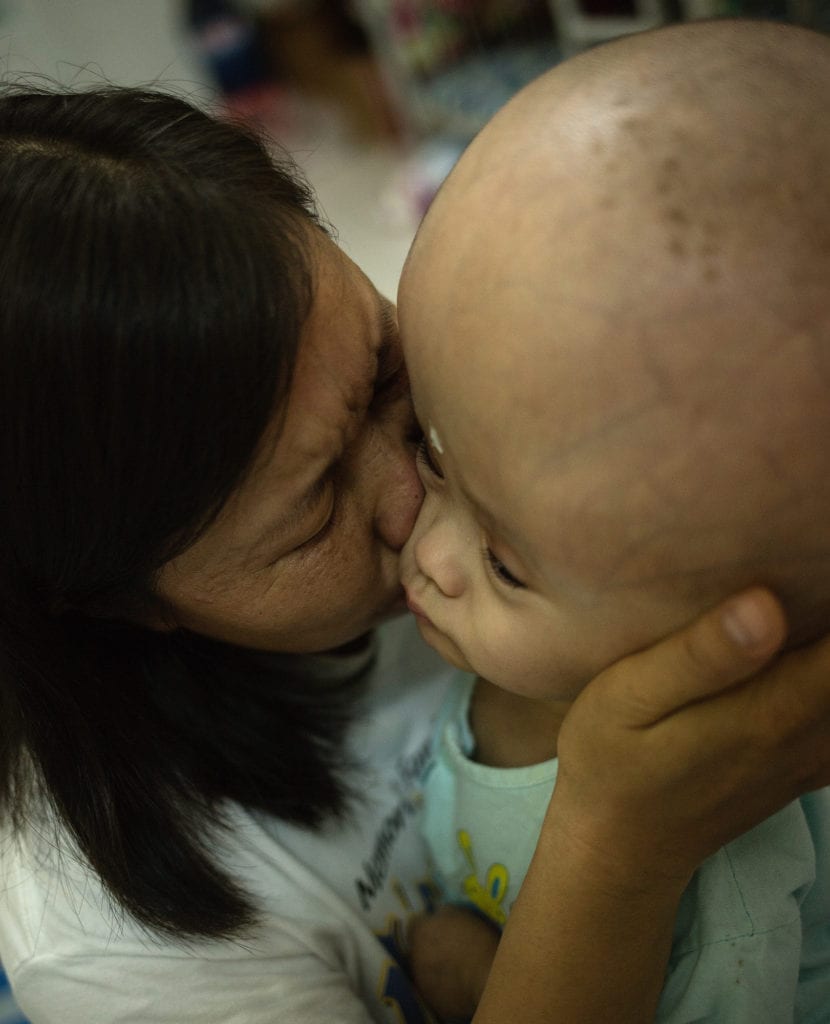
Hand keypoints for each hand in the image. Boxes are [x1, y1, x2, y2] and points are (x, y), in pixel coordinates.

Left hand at [407, 905, 499, 1021]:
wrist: (488, 978)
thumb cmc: (477, 941)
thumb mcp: (460, 913)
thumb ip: (442, 913)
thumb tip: (436, 914)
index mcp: (420, 932)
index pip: (414, 924)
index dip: (426, 926)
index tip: (437, 930)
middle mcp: (414, 956)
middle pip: (415, 949)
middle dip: (426, 948)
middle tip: (445, 950)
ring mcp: (421, 981)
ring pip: (422, 971)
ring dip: (431, 968)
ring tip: (451, 969)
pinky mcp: (432, 1001)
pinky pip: (433, 991)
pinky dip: (440, 988)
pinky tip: (455, 985)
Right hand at [551, 586, 829, 889]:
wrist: (621, 849)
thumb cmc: (610, 761)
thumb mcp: (627, 700)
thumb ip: (697, 657)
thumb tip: (768, 605)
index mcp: (770, 711)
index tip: (806, 547)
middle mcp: (805, 735)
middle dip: (828, 613)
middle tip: (801, 560)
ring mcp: (809, 758)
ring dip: (827, 651)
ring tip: (805, 600)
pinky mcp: (802, 768)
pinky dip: (829, 687)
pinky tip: (802, 660)